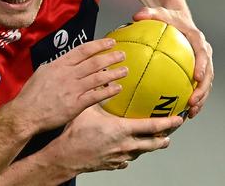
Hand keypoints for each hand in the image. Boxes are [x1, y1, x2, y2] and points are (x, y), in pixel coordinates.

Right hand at [14, 38, 127, 130]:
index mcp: (59, 65)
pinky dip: (108, 91)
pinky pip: (97, 96)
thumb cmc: (31, 94)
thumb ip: (56, 66)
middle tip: (122, 55)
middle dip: (111, 57)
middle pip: (94, 62)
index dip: (98, 45)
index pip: (82, 51)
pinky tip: (117, 89)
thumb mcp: (42, 73)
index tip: (110, 42)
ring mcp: (73, 89)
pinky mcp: (77, 104)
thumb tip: (66, 62)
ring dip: (114, 73)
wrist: (27, 113)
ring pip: (98, 78)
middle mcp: (68, 74)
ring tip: (125, 70)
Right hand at [46, 105, 182, 173]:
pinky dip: (130, 156)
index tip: (177, 120)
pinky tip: (127, 153)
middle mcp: (125, 145)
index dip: (167, 123)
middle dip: (164, 138)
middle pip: (152, 144)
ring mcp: (120, 157)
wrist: (67, 156)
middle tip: (170, 135)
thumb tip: (103, 80)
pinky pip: (126, 161)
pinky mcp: (112, 164)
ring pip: (140, 153)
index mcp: (122, 130)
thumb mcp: (87, 110)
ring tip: (153, 143)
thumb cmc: (75, 134)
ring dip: (149, 148)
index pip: (151, 126)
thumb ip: (98, 95)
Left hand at [133, 7, 213, 117]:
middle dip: (202, 89)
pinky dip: (192, 99)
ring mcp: (202, 63)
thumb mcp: (158, 12)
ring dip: (200, 99)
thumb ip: (148, 13)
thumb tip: (137, 15)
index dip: (202, 66)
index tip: (197, 78)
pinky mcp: (197, 70)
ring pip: (206, 84)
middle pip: (208, 73)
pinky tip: (182, 111)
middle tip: (192, 102)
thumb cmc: (167, 17)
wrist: (178, 19)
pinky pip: (196, 86)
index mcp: (197, 39)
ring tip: (191, 113)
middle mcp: (203, 52)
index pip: (202, 53)